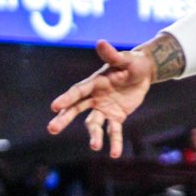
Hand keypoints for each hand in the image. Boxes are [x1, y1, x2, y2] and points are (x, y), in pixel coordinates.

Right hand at [47, 40, 154, 157]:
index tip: (54, 106)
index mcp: (94, 82)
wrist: (144, 72)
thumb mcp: (125, 59)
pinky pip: (114, 131)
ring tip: (96, 146)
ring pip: (94, 124)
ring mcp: (104, 108)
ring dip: (94, 135)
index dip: (67, 98)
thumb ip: (112, 55)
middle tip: (51, 129)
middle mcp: (95, 97)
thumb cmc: (132, 62)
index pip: (78, 91)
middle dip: (64, 118)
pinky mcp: (116, 117)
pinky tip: (115, 154)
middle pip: (76, 109)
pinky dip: (115, 142)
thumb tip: (100, 42)